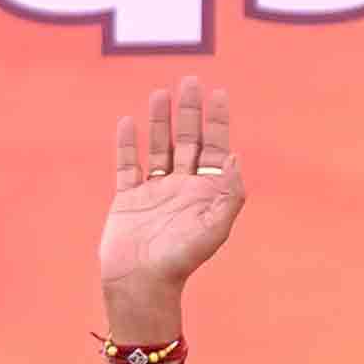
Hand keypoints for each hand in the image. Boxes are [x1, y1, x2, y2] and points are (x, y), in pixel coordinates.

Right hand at [101, 78, 246, 328]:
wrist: (141, 283)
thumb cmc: (180, 261)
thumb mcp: (212, 230)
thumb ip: (228, 197)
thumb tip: (236, 160)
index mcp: (206, 195)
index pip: (215, 151)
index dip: (218, 123)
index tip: (219, 94)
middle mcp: (183, 190)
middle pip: (188, 142)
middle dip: (190, 112)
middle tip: (190, 80)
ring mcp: (155, 192)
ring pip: (159, 147)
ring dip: (160, 120)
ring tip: (161, 93)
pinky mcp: (128, 198)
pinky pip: (127, 165)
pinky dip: (128, 144)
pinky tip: (129, 122)